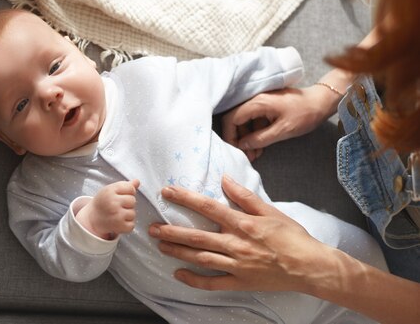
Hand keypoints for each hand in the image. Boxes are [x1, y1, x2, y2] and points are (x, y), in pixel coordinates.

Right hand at [79, 179, 138, 239]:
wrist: (92, 219)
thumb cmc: (103, 202)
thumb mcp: (110, 190)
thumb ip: (125, 186)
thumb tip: (137, 181)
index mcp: (110, 191)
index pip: (130, 188)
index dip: (129, 192)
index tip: (121, 196)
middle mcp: (112, 202)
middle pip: (133, 200)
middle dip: (128, 204)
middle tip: (117, 206)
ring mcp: (116, 214)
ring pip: (133, 213)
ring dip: (127, 215)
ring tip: (117, 215)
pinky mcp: (119, 226)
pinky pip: (131, 225)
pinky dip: (126, 225)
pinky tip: (118, 222)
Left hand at [148, 176, 329, 293]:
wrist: (310, 266)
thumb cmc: (292, 236)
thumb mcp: (270, 210)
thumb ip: (244, 195)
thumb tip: (224, 178)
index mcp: (242, 223)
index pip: (207, 208)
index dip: (185, 198)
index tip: (167, 192)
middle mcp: (236, 244)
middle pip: (197, 236)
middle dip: (171, 231)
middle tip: (152, 227)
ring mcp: (236, 265)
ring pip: (200, 258)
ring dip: (177, 252)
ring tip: (160, 246)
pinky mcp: (240, 282)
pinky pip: (213, 283)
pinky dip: (194, 280)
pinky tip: (179, 274)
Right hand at [222, 86, 331, 160]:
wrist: (321, 102)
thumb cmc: (305, 114)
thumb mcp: (283, 130)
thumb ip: (260, 139)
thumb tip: (242, 146)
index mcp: (257, 103)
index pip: (231, 118)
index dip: (230, 135)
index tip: (235, 150)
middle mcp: (254, 100)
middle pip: (235, 119)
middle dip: (238, 139)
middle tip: (246, 155)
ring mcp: (260, 102)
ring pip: (244, 121)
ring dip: (247, 138)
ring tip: (254, 154)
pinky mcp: (265, 106)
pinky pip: (253, 119)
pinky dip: (254, 133)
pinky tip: (260, 146)